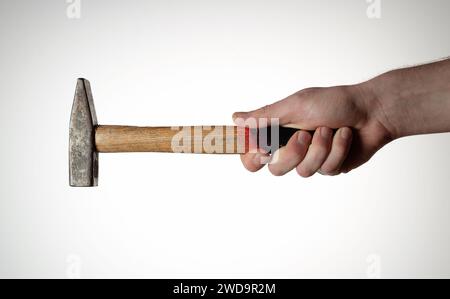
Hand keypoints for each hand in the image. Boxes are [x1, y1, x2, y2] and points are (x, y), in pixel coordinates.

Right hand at [233, 84, 392, 176]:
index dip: (252, 157)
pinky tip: (345, 135)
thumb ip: (266, 116)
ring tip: (330, 130)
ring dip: (320, 148)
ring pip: (303, 171)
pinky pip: (326, 169)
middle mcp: (291, 146)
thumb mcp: (296, 105)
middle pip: (275, 169)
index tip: (263, 149)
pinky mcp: (329, 166)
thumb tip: (235, 118)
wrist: (371, 111)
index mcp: (278, 130)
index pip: (251, 153)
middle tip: (306, 134)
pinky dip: (337, 149)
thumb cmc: (334, 102)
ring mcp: (310, 159)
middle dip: (293, 152)